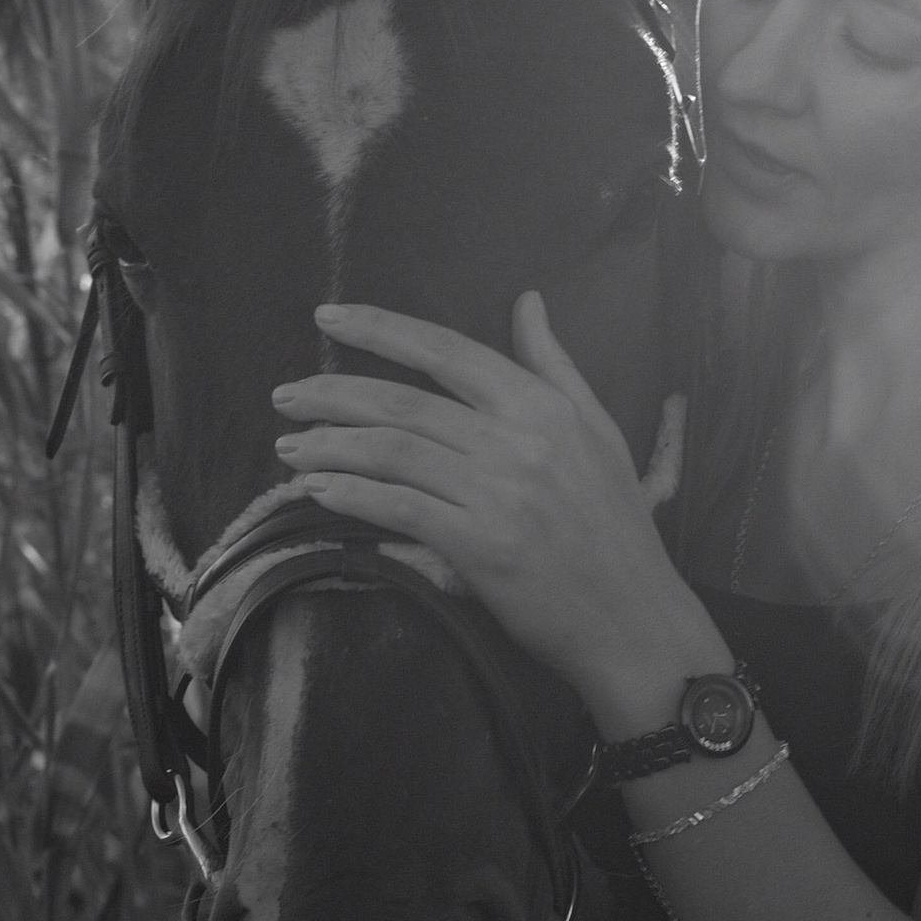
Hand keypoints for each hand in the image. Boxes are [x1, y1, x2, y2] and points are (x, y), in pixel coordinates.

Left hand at [271, 296, 700, 712]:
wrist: (634, 619)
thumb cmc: (618, 527)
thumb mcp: (600, 432)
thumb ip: (555, 365)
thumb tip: (528, 301)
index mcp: (543, 407)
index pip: (447, 351)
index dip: (381, 330)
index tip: (329, 317)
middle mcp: (518, 443)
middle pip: (404, 402)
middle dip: (333, 393)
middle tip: (286, 396)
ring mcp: (499, 495)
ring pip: (394, 453)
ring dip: (330, 446)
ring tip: (290, 448)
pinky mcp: (482, 548)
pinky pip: (401, 509)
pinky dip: (353, 495)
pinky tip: (318, 490)